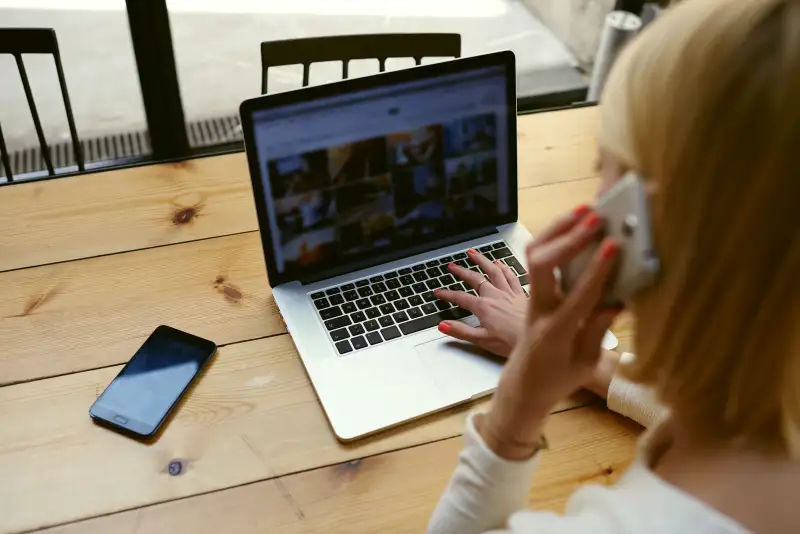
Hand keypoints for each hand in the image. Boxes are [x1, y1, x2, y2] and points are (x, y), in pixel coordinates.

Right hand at [434, 249, 527, 356]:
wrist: (540, 338)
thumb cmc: (512, 343)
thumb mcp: (482, 340)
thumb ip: (461, 331)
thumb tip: (443, 325)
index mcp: (484, 307)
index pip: (460, 298)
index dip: (447, 294)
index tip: (438, 292)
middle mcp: (496, 296)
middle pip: (476, 279)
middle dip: (462, 271)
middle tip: (452, 266)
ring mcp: (510, 293)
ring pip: (494, 271)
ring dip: (482, 261)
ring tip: (473, 253)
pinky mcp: (522, 295)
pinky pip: (512, 276)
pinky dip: (505, 268)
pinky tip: (501, 263)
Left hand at [480, 207, 622, 459]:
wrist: (525, 384)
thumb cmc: (559, 378)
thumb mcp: (585, 362)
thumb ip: (598, 330)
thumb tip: (617, 300)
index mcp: (556, 333)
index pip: (578, 296)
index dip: (596, 270)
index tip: (612, 246)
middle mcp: (539, 310)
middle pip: (541, 265)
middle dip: (567, 238)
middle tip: (594, 218)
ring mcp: (530, 298)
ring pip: (534, 255)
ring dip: (557, 229)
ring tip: (584, 210)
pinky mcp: (531, 290)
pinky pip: (537, 258)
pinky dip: (554, 236)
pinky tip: (574, 223)